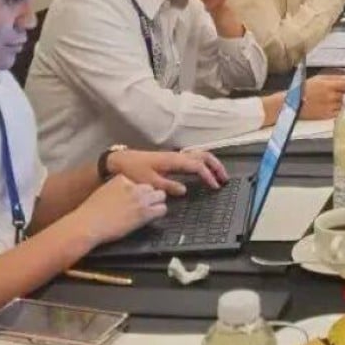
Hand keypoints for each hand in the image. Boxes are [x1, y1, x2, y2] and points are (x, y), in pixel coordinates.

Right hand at [67, 176, 167, 244]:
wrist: (87, 225)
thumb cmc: (90, 213)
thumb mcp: (103, 192)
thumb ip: (116, 189)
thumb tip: (123, 194)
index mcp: (121, 179)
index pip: (138, 181)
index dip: (136, 191)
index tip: (131, 199)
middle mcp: (133, 186)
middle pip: (151, 187)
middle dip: (148, 196)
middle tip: (142, 206)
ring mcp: (140, 198)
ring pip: (161, 196)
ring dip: (156, 203)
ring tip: (149, 211)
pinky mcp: (145, 212)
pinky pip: (162, 209)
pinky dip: (158, 213)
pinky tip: (151, 217)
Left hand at [106, 149, 228, 195]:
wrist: (120, 161)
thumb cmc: (133, 171)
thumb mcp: (149, 182)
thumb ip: (167, 186)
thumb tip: (184, 190)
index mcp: (173, 161)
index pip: (198, 166)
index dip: (209, 176)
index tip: (215, 187)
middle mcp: (177, 156)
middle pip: (204, 156)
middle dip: (216, 166)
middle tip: (224, 179)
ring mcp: (175, 156)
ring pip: (200, 155)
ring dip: (211, 164)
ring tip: (218, 176)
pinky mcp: (172, 159)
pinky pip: (193, 157)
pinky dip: (203, 163)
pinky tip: (203, 172)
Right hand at [300, 75, 344, 118]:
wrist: (293, 103)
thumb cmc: (305, 89)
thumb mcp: (319, 79)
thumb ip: (336, 78)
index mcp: (329, 86)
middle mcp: (331, 97)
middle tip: (336, 91)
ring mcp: (330, 107)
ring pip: (343, 104)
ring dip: (340, 101)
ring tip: (328, 99)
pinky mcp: (327, 116)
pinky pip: (338, 112)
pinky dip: (335, 109)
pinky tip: (326, 105)